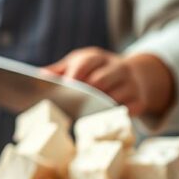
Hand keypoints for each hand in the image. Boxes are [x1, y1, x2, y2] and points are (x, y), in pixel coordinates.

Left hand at [44, 47, 174, 115]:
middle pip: (101, 80)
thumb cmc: (96, 71)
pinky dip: (115, 116)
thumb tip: (39, 76)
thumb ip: (59, 70)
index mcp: (98, 57)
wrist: (133, 74)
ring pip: (114, 97)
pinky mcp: (139, 101)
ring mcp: (131, 84)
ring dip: (99, 107)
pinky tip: (103, 120)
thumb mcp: (78, 64)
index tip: (66, 85)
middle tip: (73, 104)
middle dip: (86, 93)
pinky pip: (128, 110)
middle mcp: (117, 68)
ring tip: (85, 114)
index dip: (76, 74)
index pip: (87, 62)